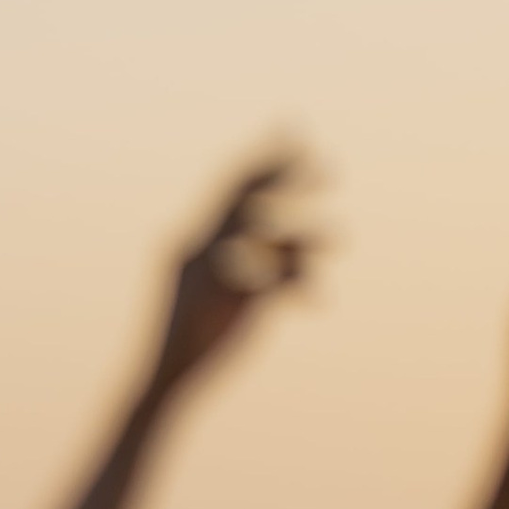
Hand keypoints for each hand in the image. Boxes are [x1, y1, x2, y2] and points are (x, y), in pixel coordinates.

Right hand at [146, 149, 322, 402]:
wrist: (167, 378)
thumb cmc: (198, 335)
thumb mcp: (229, 293)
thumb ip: (256, 264)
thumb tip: (297, 249)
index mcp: (194, 243)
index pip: (232, 189)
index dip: (264, 160)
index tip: (293, 130)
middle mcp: (200, 249)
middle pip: (250, 200)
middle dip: (290, 180)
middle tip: (331, 167)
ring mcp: (212, 274)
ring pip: (268, 236)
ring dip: (308, 238)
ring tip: (341, 242)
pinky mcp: (228, 302)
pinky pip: (276, 280)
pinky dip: (300, 284)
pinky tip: (318, 301)